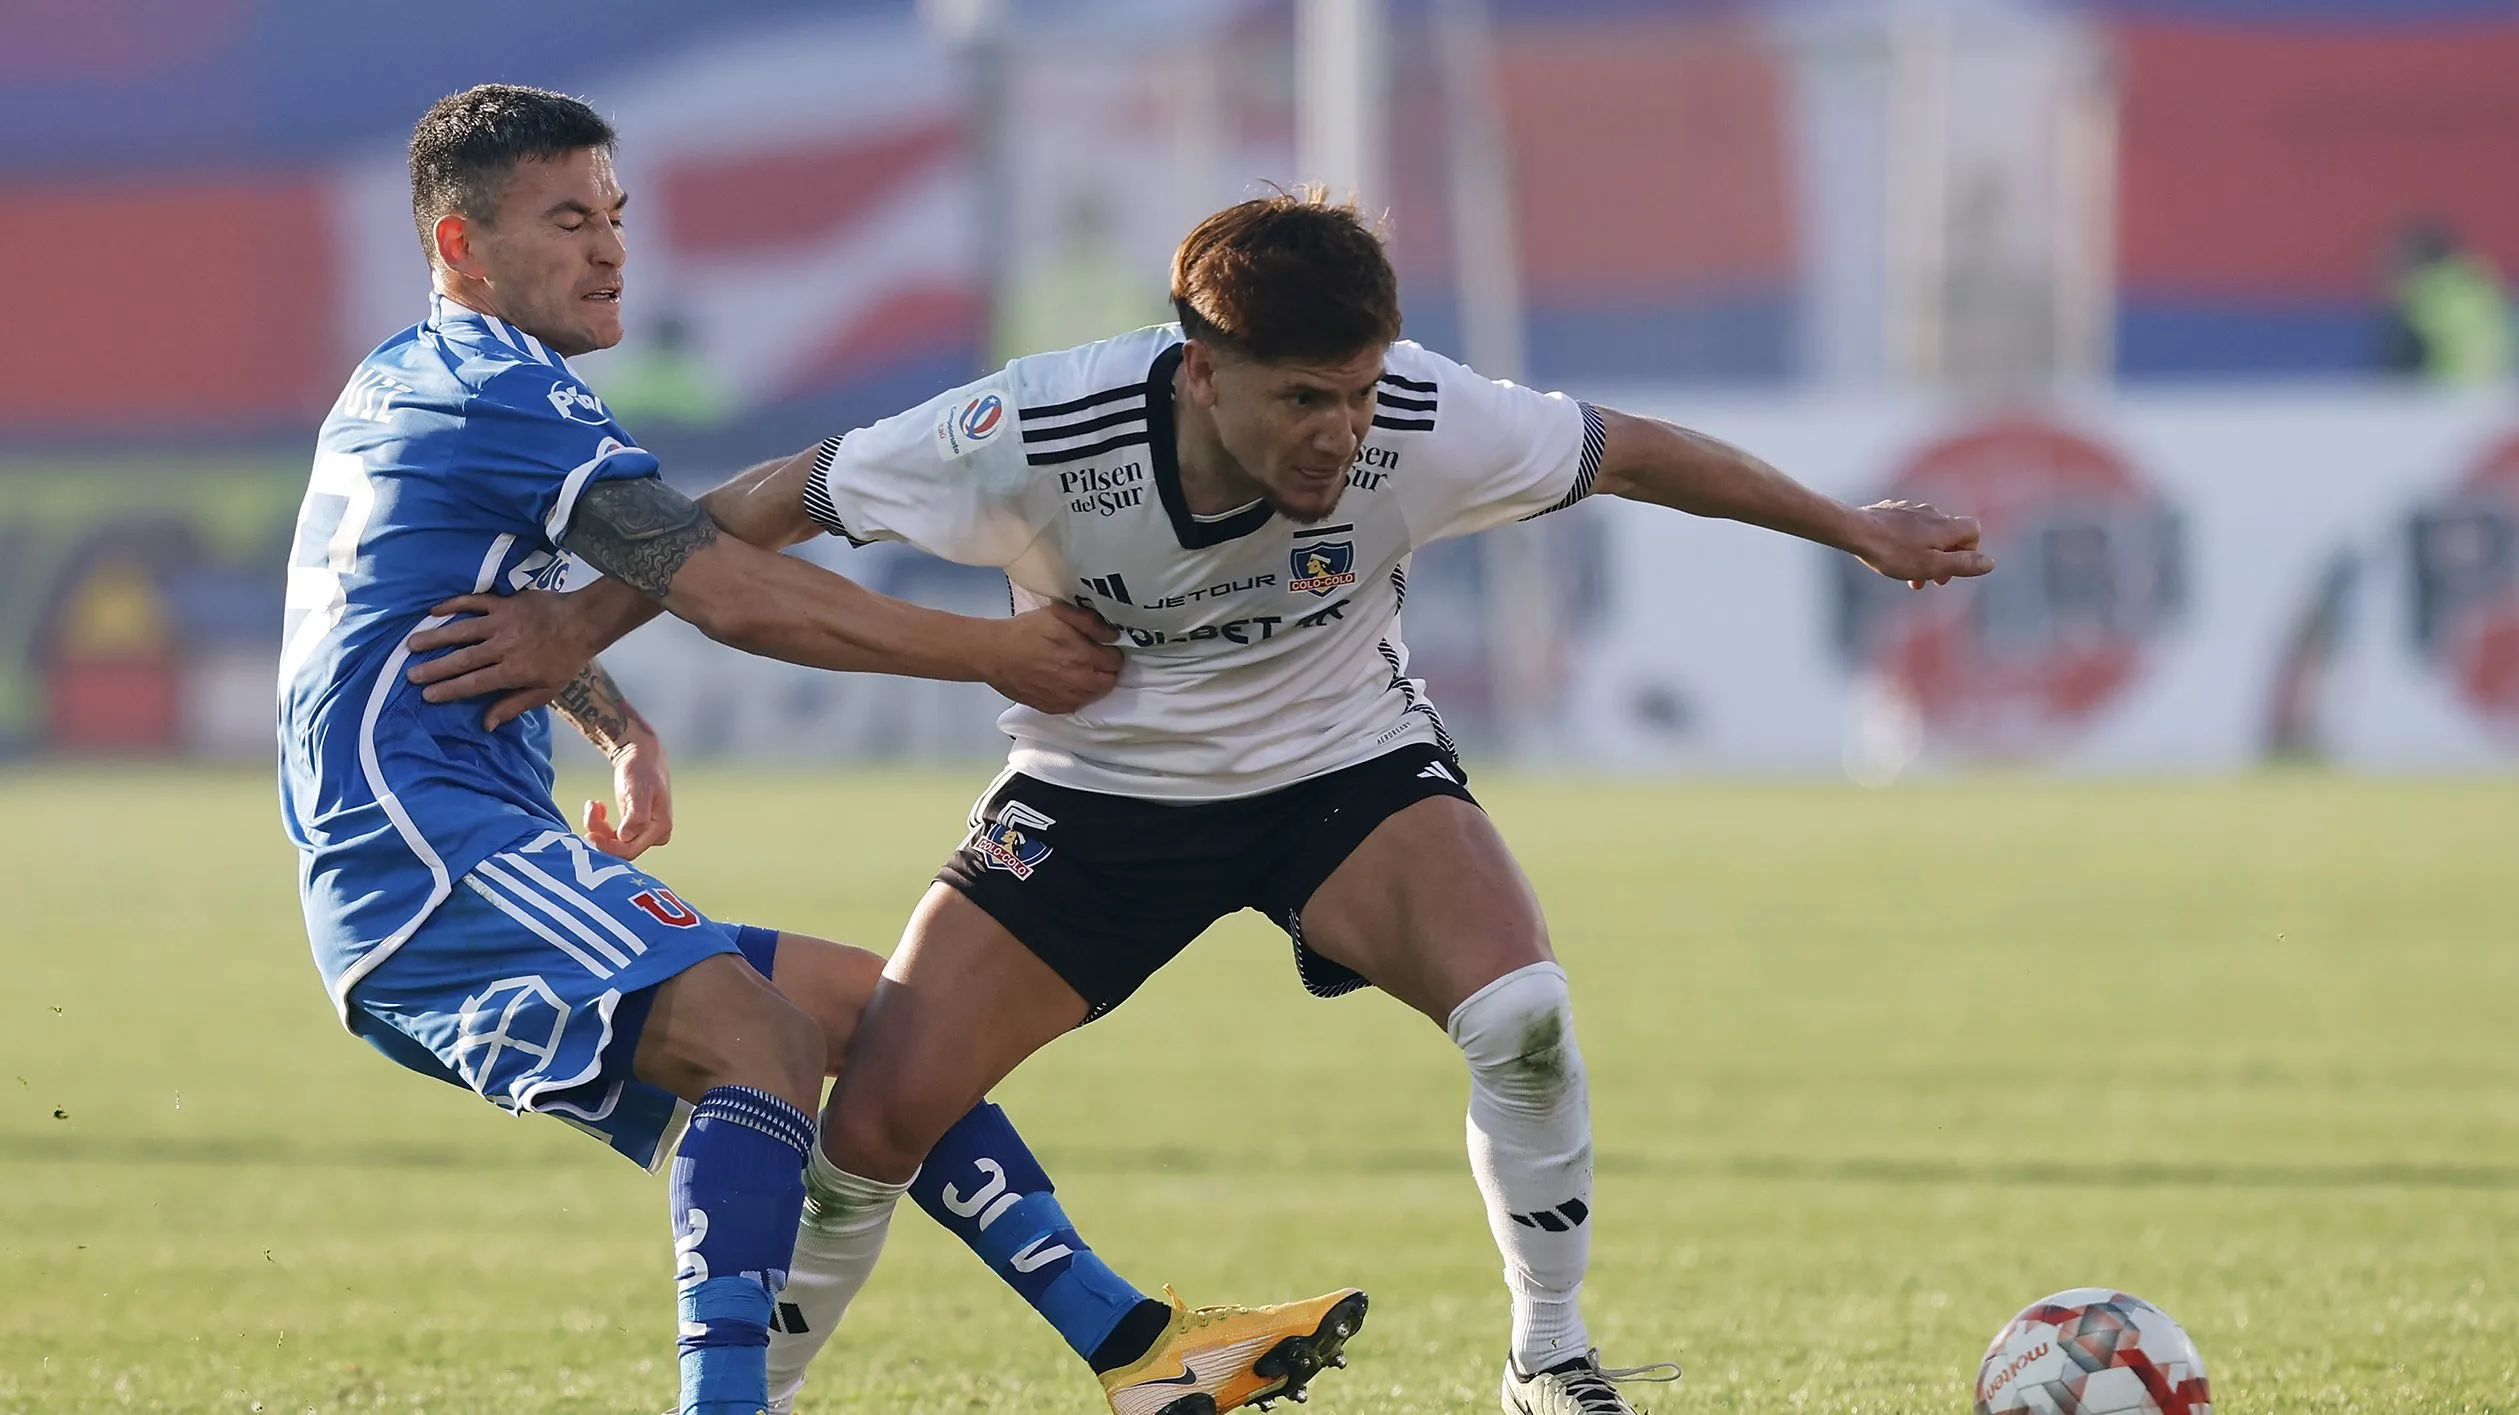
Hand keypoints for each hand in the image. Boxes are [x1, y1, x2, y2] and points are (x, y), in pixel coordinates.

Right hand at [404, 590, 598, 729]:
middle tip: (410, 674)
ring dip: (435, 636)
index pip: (474, 683)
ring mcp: (502, 622)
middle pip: (463, 659)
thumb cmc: (565, 660)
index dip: (450, 689)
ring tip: (411, 643)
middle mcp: (503, 647)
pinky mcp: (503, 603)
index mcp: (513, 671)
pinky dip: (452, 604)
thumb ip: (514, 706)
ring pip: (462, 630)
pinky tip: (433, 610)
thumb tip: (486, 724)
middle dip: (435, 668)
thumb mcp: (546, 690)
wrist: (584, 622)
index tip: (427, 695)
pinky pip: (473, 602)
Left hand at [584, 732, 671, 860]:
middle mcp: (654, 834)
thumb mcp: (639, 790)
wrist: (641, 756)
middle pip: (620, 849)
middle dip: (600, 835)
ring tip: (593, 804)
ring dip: (597, 827)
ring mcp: (643, 832)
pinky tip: (598, 806)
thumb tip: (626, 838)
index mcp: (660, 827)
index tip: (590, 833)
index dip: (607, 846)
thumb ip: (636, 817)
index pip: (630, 850)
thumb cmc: (642, 770)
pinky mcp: (632, 827)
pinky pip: (611, 837)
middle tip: (591, 811)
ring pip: (613, 844)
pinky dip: (599, 825)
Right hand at [982, 603, 1123, 713]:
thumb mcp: (1060, 614)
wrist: (995, 654)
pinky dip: (1076, 694)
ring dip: (1092, 683)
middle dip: (1105, 670)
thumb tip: (1113, 636)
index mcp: (1085, 658)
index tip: (1101, 647)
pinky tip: (1063, 682)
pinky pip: (1076, 704)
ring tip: (1077, 670)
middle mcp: (1080, 683)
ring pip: (1094, 695)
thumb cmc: (1027, 631)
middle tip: (1091, 658)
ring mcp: (1067, 699)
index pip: (1117, 661)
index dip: (1110, 652)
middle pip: (1110, 682)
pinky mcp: (1053, 708)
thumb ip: (1091, 623)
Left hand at [1852, 500, 1995, 588]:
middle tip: (1930, 581)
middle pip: (1949, 535)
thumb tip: (1990, 563)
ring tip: (1909, 576)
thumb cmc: (1894, 552)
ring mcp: (1910, 510)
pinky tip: (1892, 555)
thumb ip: (1963, 564)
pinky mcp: (1891, 511)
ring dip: (1923, 555)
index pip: (1973, 531)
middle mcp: (1932, 513)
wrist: (1856, 531)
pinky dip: (1907, 544)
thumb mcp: (1932, 565)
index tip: (1952, 568)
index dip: (1969, 551)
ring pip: (1926, 534)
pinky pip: (1907, 528)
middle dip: (1943, 559)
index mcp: (1946, 526)